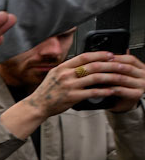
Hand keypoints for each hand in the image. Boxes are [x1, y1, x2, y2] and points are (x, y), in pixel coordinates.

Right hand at [1, 52, 144, 136]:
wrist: (37, 105)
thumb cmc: (47, 91)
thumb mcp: (54, 75)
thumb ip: (68, 69)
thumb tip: (85, 64)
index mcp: (62, 67)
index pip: (84, 56)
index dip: (99, 54)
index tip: (110, 55)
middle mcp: (66, 75)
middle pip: (93, 66)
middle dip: (109, 64)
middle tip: (120, 65)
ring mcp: (69, 86)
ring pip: (95, 78)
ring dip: (110, 77)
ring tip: (120, 77)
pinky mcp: (73, 97)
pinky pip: (93, 92)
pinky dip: (104, 91)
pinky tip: (111, 90)